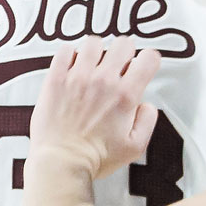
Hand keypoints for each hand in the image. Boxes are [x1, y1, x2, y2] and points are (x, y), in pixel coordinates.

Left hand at [30, 43, 162, 180]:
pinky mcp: (56, 79)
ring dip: (98, 52)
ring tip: (94, 65)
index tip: (143, 67)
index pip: (148, 59)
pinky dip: (71, 54)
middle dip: (125, 53)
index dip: (149, 61)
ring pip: (94, 43)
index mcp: (125, 96)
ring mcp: (78, 77)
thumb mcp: (135, 147)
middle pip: (123, 43)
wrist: (61, 162)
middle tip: (119, 67)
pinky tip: (73, 66)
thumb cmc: (95, 158)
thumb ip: (147, 121)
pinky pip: (65, 51)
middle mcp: (103, 81)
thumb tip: (147, 105)